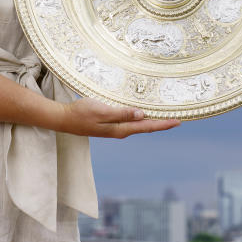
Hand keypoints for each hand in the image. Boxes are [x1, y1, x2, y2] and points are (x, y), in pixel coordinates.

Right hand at [60, 97, 180, 137]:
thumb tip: (141, 115)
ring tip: (165, 117)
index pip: (146, 126)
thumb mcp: (102, 111)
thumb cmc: (81, 113)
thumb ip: (122, 113)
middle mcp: (120, 130)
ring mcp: (115, 128)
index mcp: (120, 129)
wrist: (64, 119)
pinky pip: (131, 122)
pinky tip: (143, 114)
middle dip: (161, 123)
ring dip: (152, 121)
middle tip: (177, 119)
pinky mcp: (110, 124)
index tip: (177, 122)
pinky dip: (140, 119)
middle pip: (146, 127)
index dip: (163, 124)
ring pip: (139, 125)